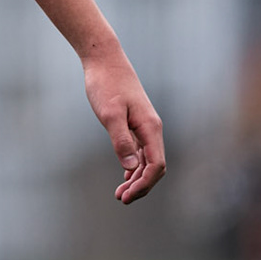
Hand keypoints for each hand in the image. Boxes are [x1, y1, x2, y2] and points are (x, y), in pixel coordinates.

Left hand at [85, 49, 164, 203]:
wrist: (104, 60)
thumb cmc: (105, 83)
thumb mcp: (109, 113)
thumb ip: (121, 140)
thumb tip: (130, 168)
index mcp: (150, 127)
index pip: (156, 165)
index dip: (144, 184)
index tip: (126, 196)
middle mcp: (151, 129)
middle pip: (154, 167)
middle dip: (141, 186)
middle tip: (121, 199)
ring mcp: (144, 126)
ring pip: (146, 160)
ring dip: (136, 179)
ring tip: (120, 194)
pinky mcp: (134, 123)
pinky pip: (140, 151)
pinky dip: (133, 166)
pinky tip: (125, 176)